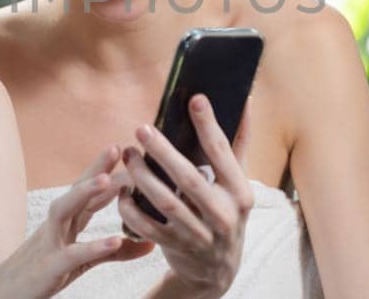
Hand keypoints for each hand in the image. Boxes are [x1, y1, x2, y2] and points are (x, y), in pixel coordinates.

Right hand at [0, 147, 153, 298]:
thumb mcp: (82, 261)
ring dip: (84, 193)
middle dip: (96, 168)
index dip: (107, 171)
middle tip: (118, 148)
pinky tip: (115, 240)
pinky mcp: (49, 268)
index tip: (129, 152)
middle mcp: (57, 226)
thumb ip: (114, 252)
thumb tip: (151, 244)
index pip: (88, 191)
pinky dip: (93, 246)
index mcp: (66, 222)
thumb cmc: (44, 273)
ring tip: (108, 180)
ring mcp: (50, 244)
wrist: (3, 294)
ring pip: (65, 211)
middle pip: (76, 191)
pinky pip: (72, 255)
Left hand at [119, 94, 253, 298]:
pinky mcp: (175, 247)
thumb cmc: (227, 213)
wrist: (218, 269)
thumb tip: (245, 101)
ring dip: (142, 176)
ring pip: (166, 202)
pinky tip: (122, 190)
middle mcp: (222, 214)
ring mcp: (198, 234)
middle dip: (163, 152)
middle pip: (189, 179)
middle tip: (141, 129)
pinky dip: (132, 209)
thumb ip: (239, 144)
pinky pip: (148, 226)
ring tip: (128, 154)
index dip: (209, 126)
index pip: (223, 155)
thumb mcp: (237, 184)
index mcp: (239, 193)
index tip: (195, 99)